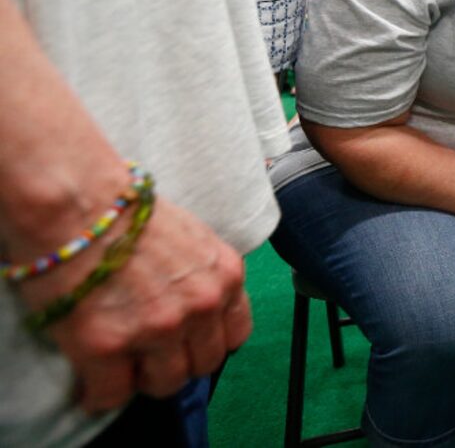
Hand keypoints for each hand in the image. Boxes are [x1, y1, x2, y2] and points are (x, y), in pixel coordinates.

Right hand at [16, 200, 252, 412]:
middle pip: (203, 364)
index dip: (208, 341)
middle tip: (151, 355)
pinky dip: (101, 394)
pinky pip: (112, 395)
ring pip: (165, 384)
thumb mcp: (194, 237)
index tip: (189, 343)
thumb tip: (197, 308)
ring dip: (143, 379)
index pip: (236, 334)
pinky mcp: (108, 346)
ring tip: (123, 366)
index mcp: (225, 276)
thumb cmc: (128, 211)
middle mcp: (200, 306)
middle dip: (179, 362)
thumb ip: (203, 275)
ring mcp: (157, 328)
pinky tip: (93, 383)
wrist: (76, 201)